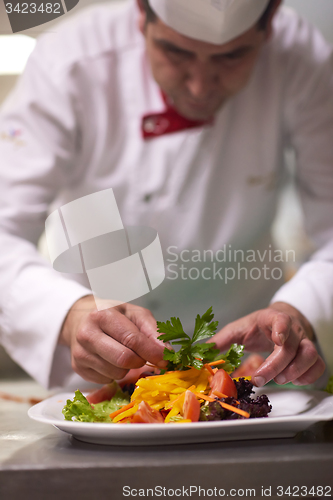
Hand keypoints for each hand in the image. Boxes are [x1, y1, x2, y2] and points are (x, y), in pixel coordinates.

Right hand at [59, 296, 166, 383]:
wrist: (80, 318)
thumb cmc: (111, 315)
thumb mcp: (134, 314)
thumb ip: (153, 330)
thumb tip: (166, 352)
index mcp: (103, 316)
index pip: (131, 339)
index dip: (151, 351)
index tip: (164, 359)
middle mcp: (87, 334)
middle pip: (123, 359)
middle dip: (140, 361)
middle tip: (142, 355)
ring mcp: (80, 353)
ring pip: (116, 373)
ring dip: (127, 368)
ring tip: (122, 353)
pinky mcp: (78, 368)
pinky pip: (106, 380)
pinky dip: (114, 373)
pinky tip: (109, 359)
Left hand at [211, 302, 325, 386]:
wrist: (279, 321)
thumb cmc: (257, 326)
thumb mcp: (238, 329)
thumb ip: (221, 341)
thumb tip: (202, 354)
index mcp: (273, 319)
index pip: (282, 320)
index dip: (282, 328)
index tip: (277, 338)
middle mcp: (292, 330)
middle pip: (293, 347)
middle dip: (276, 366)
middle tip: (259, 378)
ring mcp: (304, 342)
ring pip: (311, 356)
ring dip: (295, 372)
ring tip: (279, 380)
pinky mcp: (310, 355)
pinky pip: (318, 367)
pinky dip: (308, 377)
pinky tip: (293, 381)